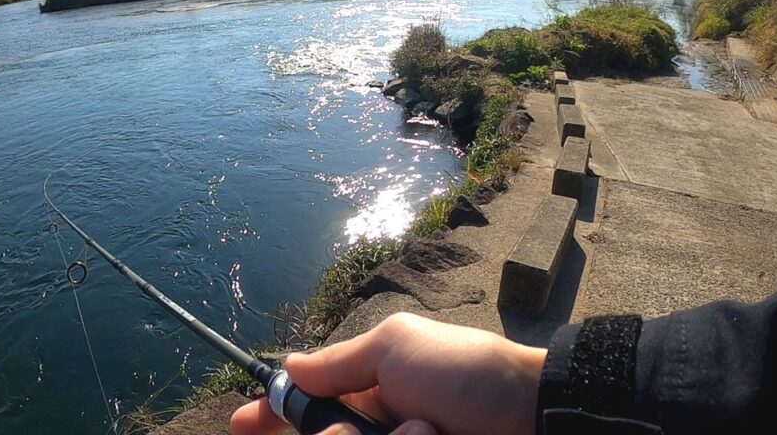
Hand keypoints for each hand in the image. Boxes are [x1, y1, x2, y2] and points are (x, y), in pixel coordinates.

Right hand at [230, 312, 546, 434]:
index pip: (304, 405)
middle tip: (404, 422)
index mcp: (367, 388)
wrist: (536, 414)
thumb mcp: (395, 350)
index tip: (240, 424)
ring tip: (432, 431)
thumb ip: (338, 363)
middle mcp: (378, 426)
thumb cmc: (465, 372)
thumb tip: (291, 363)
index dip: (269, 414)